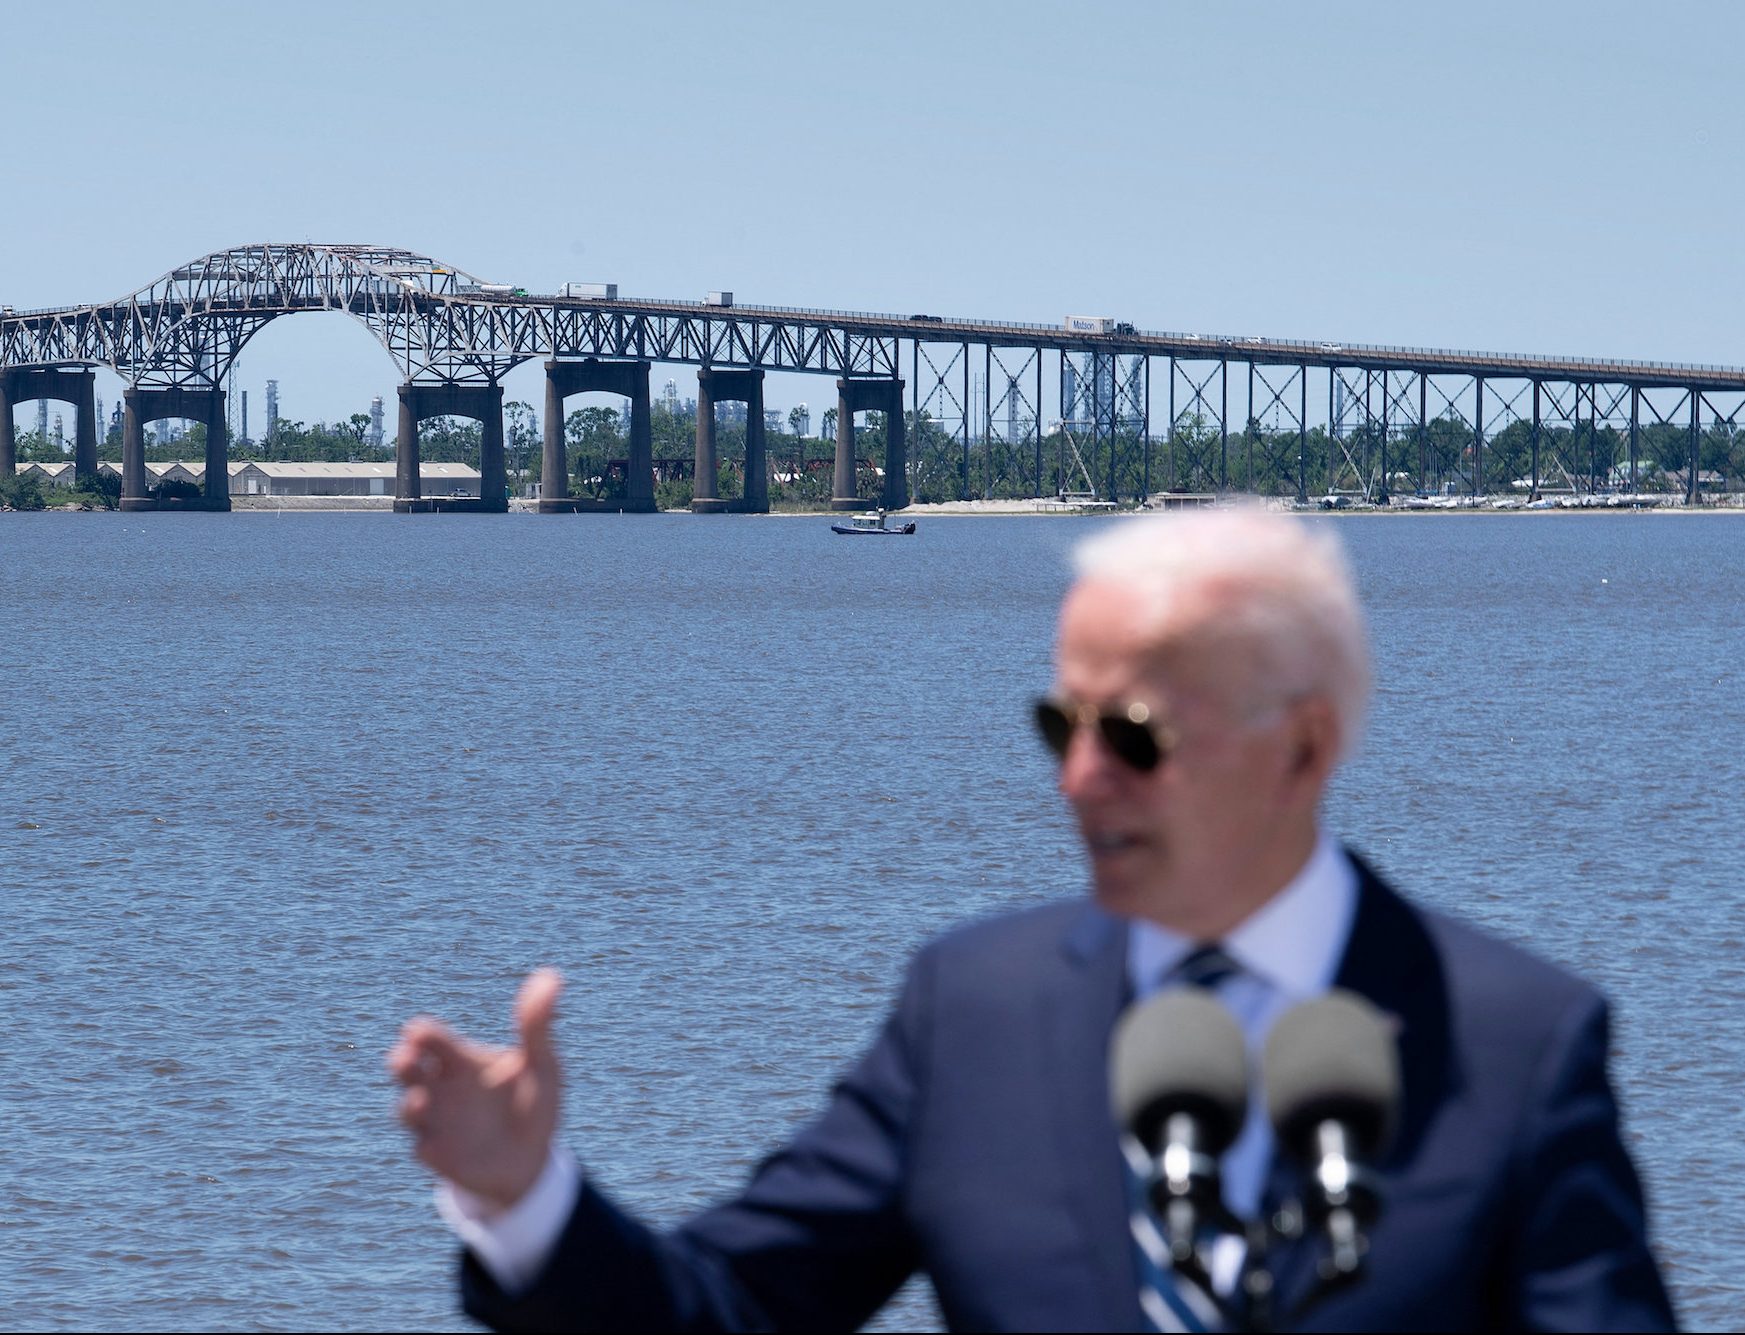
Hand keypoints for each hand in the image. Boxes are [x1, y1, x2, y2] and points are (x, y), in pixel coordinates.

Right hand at [389, 969, 563, 1210]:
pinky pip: (426, 1149)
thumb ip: (537, 1024)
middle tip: (404, 1057)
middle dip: (401, 1062)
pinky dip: (428, 1145)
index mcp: (460, 1061)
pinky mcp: (439, 1156)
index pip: (432, 1040)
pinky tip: (435, 1147)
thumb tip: (552, 975)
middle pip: (407, 1070)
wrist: (532, 1160)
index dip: (422, 1034)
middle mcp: (440, 1089)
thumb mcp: (541, 1063)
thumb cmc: (533, 1102)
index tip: (419, 1031)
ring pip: (407, 1110)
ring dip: (409, 1105)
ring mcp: (435, 1123)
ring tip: (418, 1100)